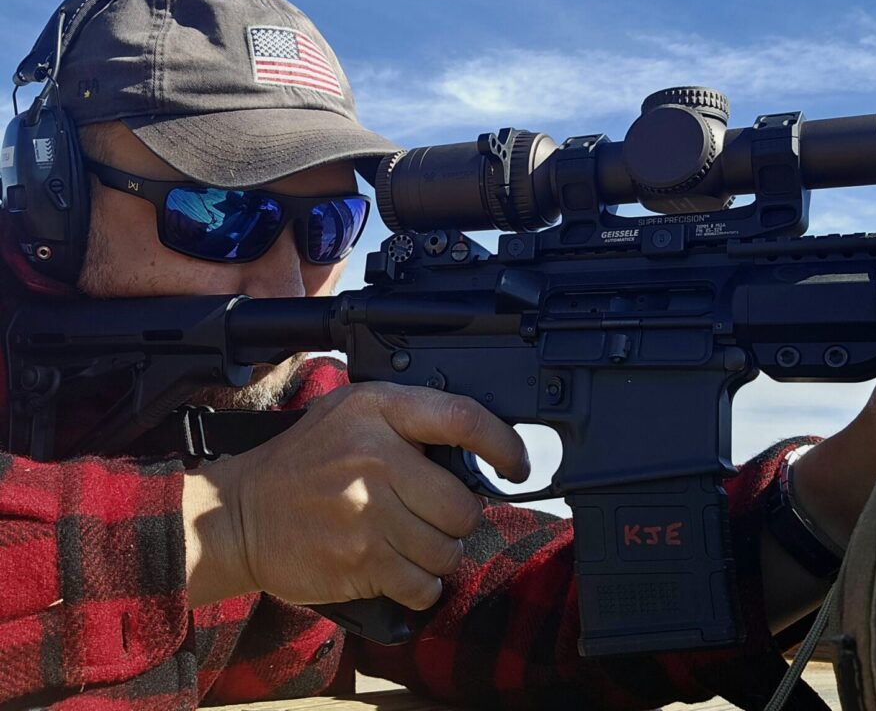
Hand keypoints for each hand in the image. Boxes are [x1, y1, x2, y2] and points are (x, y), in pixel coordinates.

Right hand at [183, 382, 528, 609]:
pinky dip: (420, 586)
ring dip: (438, 555)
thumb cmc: (302, 461)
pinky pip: (424, 585)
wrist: (238, 515)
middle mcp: (376, 457)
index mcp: (379, 410)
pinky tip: (398, 569)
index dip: (503, 443)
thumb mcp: (350, 412)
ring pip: (448, 550)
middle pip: (463, 504)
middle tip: (434, 517)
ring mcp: (368, 511)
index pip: (464, 418)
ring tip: (409, 542)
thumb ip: (408, 418)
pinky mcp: (360, 561)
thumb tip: (475, 445)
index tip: (516, 464)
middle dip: (457, 519)